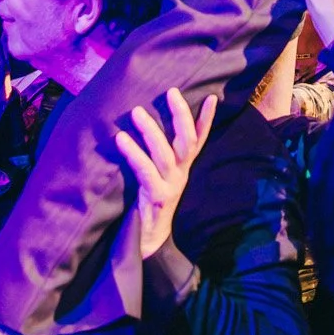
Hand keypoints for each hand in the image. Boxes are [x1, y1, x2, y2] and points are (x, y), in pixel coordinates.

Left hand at [114, 87, 218, 259]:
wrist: (148, 242)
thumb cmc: (149, 203)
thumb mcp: (159, 176)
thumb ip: (157, 156)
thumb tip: (142, 125)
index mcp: (183, 168)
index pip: (199, 140)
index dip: (207, 119)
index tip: (212, 97)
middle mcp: (181, 174)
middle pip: (187, 141)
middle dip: (181, 114)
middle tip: (171, 92)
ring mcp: (171, 186)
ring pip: (165, 153)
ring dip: (151, 130)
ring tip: (137, 112)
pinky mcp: (157, 197)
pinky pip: (145, 171)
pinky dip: (134, 153)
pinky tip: (121, 139)